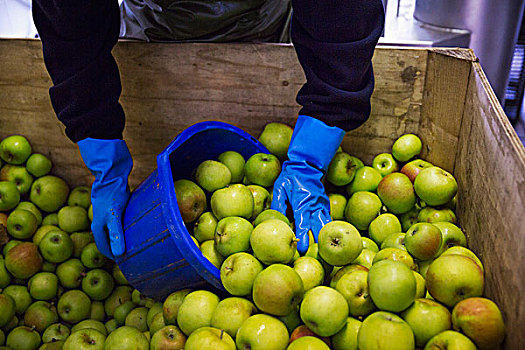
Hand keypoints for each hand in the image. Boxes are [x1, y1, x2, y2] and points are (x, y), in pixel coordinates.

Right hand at [78, 138, 132, 258]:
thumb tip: (119, 254)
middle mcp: (100, 221)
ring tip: (135, 242)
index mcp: (98, 226)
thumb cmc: (112, 194)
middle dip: (118, 248)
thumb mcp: (114, 215)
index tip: (126, 263)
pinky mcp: (114, 206)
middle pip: (109, 239)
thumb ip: (116, 234)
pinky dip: (126, 226)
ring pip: (114, 230)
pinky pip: (120, 221)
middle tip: (133, 255)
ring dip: (123, 237)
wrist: (112, 172)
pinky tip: (136, 225)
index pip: (104, 247)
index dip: (113, 256)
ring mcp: (107, 213)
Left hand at [271, 115, 344, 253]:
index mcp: (303, 202)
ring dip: (325, 239)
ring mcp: (323, 205)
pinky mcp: (326, 206)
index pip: (303, 223)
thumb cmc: (290, 177)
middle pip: (319, 228)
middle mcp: (316, 205)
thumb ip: (278, 206)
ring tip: (324, 255)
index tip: (301, 251)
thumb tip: (274, 223)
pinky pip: (327, 222)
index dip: (303, 238)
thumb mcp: (280, 189)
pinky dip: (326, 232)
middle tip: (315, 259)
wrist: (307, 164)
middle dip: (318, 243)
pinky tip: (324, 243)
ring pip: (327, 226)